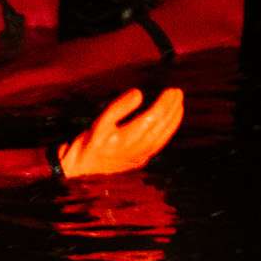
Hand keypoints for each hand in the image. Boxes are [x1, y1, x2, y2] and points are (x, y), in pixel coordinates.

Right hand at [57, 87, 183, 178]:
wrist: (81, 169)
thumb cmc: (88, 144)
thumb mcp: (99, 122)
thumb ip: (119, 107)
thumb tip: (139, 94)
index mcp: (123, 139)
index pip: (151, 119)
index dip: (164, 104)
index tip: (170, 90)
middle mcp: (134, 150)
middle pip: (160, 126)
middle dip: (171, 108)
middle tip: (177, 92)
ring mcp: (139, 157)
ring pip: (162, 136)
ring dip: (173, 119)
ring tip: (179, 104)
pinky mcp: (140, 161)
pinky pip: (159, 144)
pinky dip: (168, 131)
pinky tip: (171, 121)